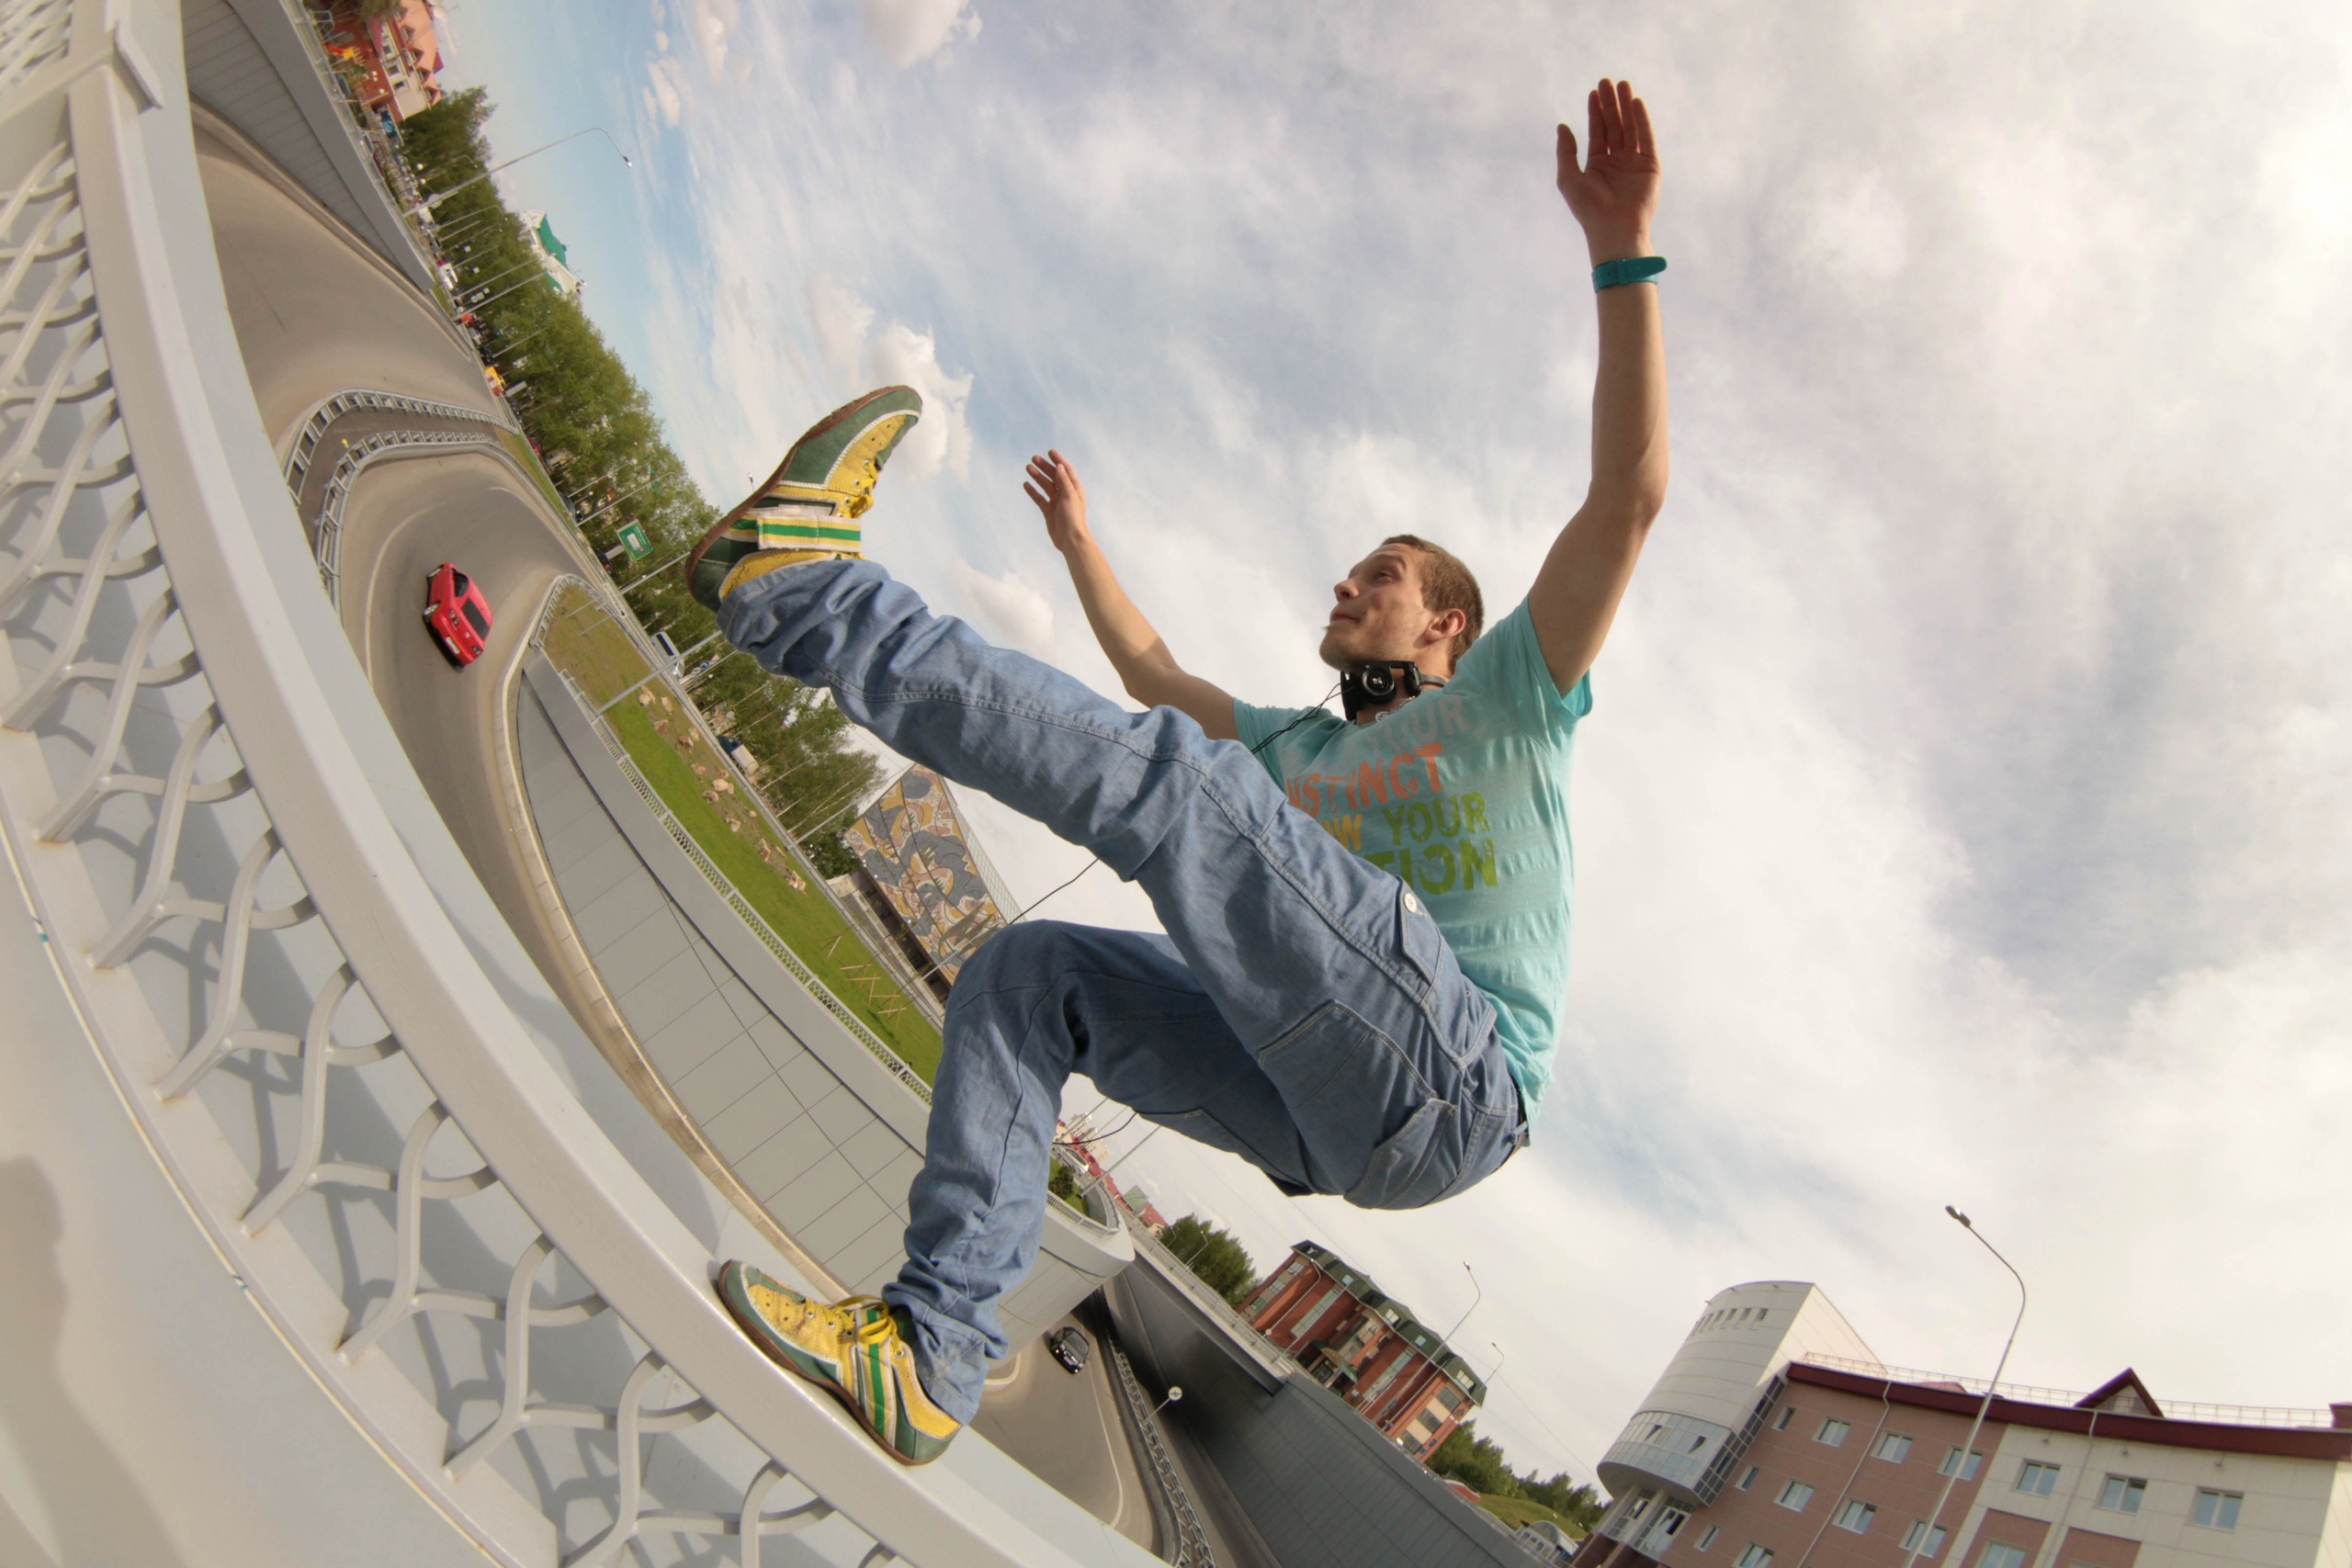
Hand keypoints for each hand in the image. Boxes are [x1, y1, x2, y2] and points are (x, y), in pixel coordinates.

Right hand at [1024, 449, 1089, 552]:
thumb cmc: (1073, 518)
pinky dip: (1033, 491)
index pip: (1066, 470)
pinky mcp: (1049, 511)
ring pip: (1045, 486)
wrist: (1070, 540)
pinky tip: (1026, 484)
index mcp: (1074, 489)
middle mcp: (1065, 494)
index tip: (1050, 452)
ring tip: (1028, 468)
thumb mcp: (1069, 496)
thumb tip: (1059, 466)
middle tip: (1034, 458)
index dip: (1059, 460)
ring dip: (1037, 477)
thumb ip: (1063, 481)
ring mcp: (1056, 502)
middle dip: (1045, 467)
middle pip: (1054, 476)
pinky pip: (1039, 498)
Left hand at [1557, 78, 1659, 263]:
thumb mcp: (1568, 178)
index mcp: (1598, 165)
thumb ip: (1566, 152)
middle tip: (1607, 82)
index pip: (1598, 132)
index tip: (1594, 91)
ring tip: (1622, 85)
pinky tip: (1635, 103)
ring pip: (1630, 128)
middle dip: (1610, 104)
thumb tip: (1562, 126)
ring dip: (1626, 106)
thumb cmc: (1588, 208)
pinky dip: (1641, 120)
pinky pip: (1646, 138)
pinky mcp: (1650, 165)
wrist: (1614, 228)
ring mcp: (1634, 162)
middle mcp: (1617, 161)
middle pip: (1614, 125)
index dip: (1595, 112)